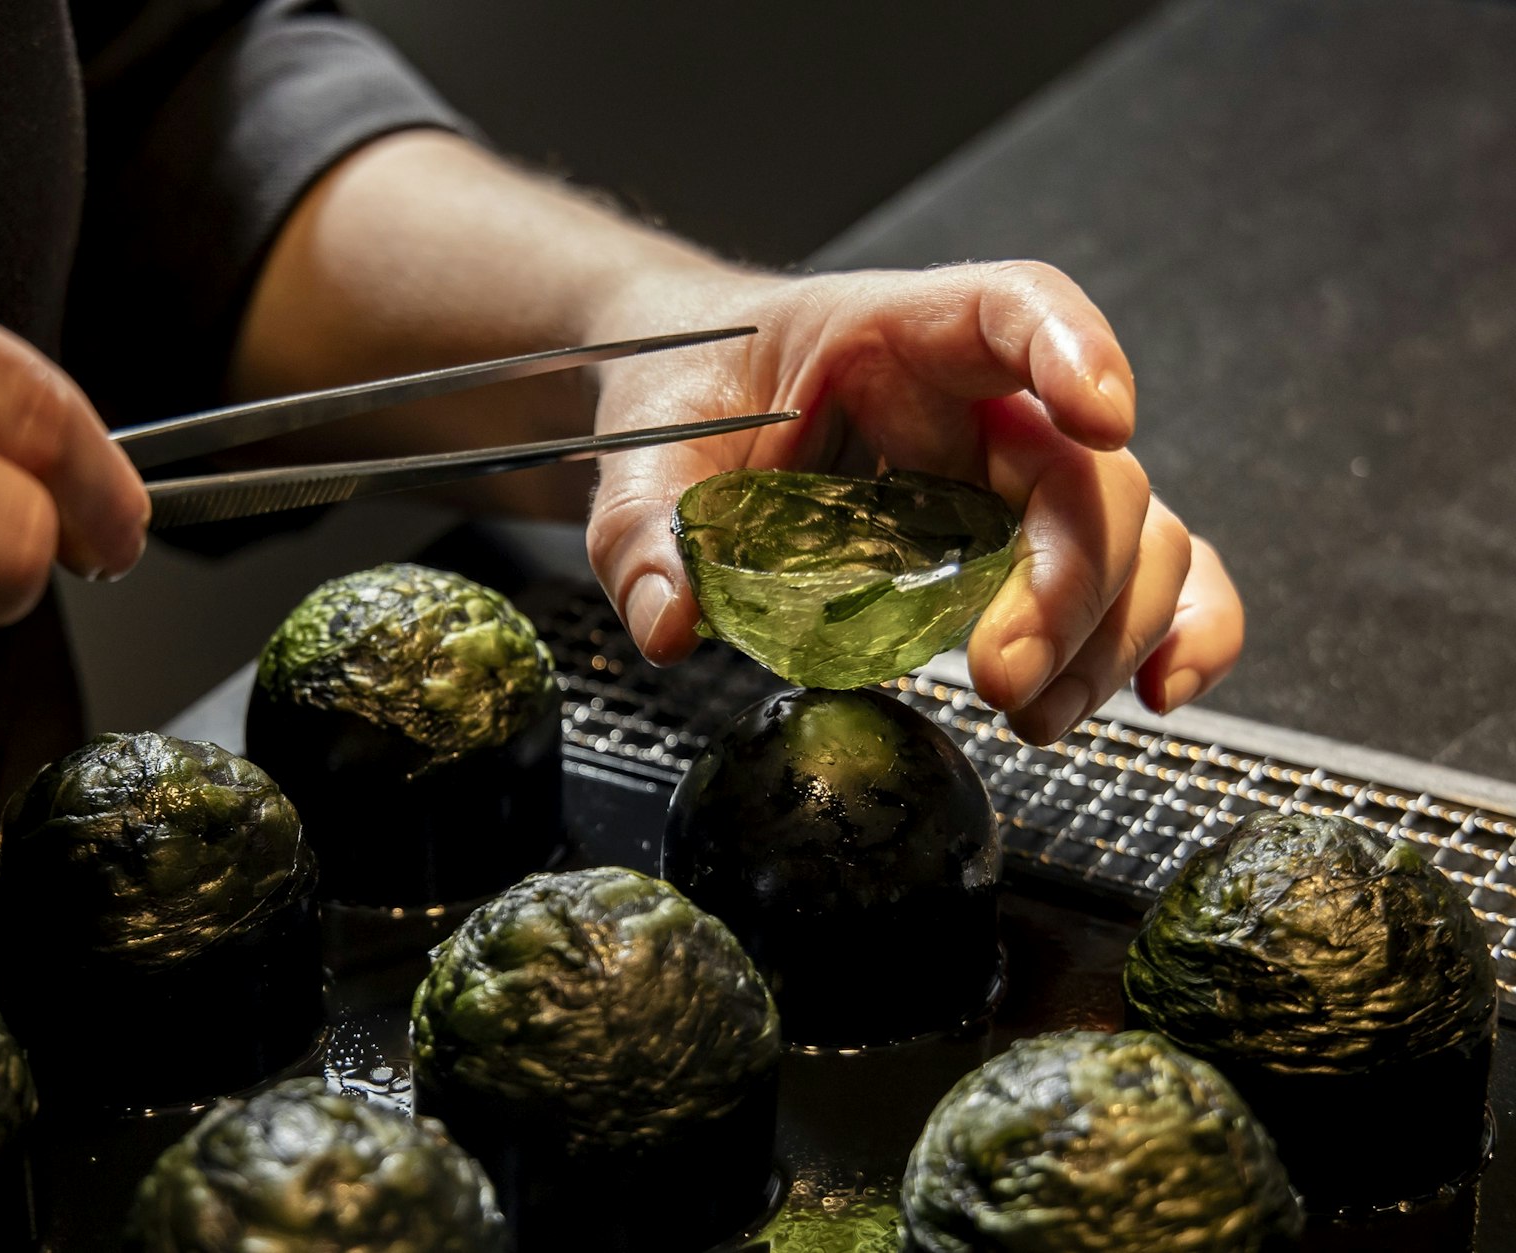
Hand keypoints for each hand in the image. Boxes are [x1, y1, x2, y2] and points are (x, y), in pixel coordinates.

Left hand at [584, 261, 1242, 742]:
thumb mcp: (645, 460)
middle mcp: (982, 398)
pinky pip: (1143, 576)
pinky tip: (1153, 694)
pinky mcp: (1029, 540)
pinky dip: (1174, 630)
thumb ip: (645, 536)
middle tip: (997, 680)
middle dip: (1069, 582)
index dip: (1074, 347)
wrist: (703, 398)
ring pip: (1136, 533)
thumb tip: (672, 624)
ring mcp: (1016, 472)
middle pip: (1085, 468)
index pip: (1011, 306)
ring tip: (1031, 715)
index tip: (1103, 418)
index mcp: (893, 335)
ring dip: (1110, 633)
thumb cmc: (691, 400)